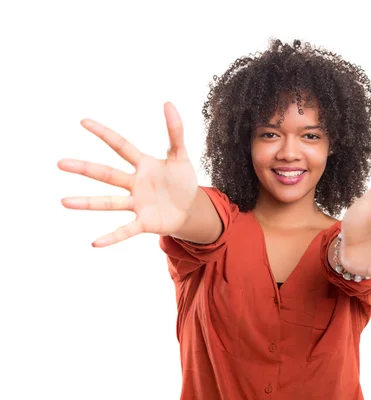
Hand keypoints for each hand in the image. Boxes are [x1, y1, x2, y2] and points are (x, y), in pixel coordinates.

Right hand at [58, 102, 197, 246]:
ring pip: (109, 202)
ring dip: (87, 203)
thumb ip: (175, 131)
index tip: (83, 121)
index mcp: (143, 164)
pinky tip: (95, 243)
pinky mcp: (144, 222)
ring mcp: (137, 204)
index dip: (105, 134)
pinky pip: (126, 230)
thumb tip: (168, 103)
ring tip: (64, 202)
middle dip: (85, 169)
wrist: (190, 208)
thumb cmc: (182, 181)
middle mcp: (135, 183)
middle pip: (107, 174)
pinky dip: (112, 237)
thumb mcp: (181, 156)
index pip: (121, 146)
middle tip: (60, 163)